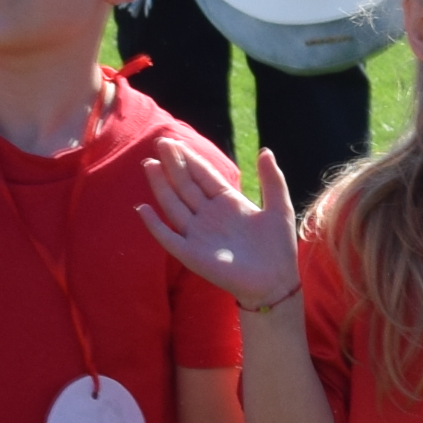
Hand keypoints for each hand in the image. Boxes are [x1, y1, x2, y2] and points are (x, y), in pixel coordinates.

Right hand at [137, 138, 300, 313]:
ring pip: (174, 205)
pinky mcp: (192, 254)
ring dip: (161, 186)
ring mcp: (198, 234)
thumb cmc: (279, 247)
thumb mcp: (279, 208)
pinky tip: (143, 209)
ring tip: (149, 165)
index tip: (175, 142)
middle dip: (173, 164)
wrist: (275, 281)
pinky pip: (168, 237)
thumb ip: (272, 180)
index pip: (204, 175)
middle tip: (160, 142)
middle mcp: (209, 215)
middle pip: (186, 185)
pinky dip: (155, 225)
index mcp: (227, 202)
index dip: (190, 159)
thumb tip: (265, 150)